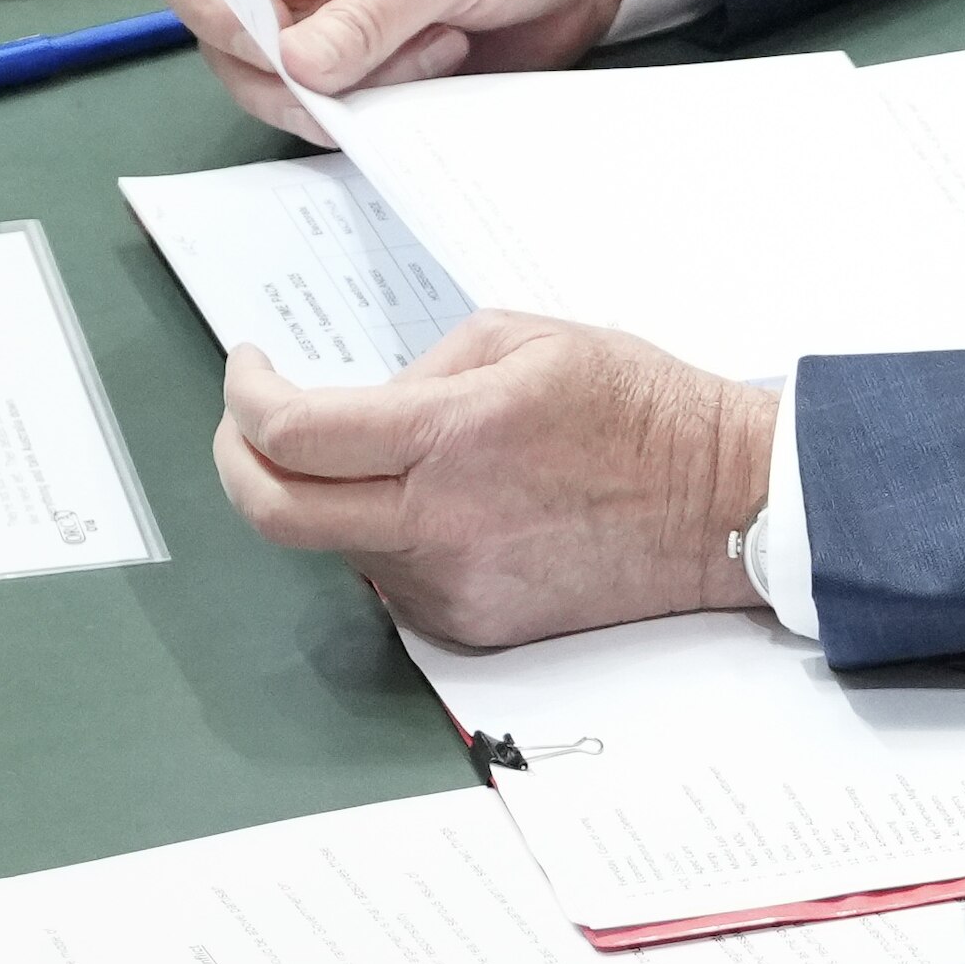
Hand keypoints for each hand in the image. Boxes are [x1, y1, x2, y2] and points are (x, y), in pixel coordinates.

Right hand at [150, 0, 627, 143]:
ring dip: (347, 92)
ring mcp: (323, 23)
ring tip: (439, 52)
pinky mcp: (364, 68)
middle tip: (370, 71)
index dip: (209, 7)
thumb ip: (371, 12)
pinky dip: (373, 111)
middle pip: (225, 42)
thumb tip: (298, 68)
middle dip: (292, 69)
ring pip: (276, 87)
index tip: (270, 46)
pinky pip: (333, 110)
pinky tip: (438, 72)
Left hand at [213, 316, 772, 646]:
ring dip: (337, 497)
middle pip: (273, 513)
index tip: (252, 369)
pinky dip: (395, 536)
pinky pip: (394, 578)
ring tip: (406, 460)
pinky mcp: (473, 623)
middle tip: (250, 427)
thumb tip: (366, 410)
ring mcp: (453, 585)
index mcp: (454, 438)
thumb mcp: (533, 340)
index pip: (293, 432)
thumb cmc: (644, 411)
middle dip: (237, 461)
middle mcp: (441, 523)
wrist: (727, 506)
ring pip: (337, 544)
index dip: (247, 395)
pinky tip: (458, 508)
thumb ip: (430, 368)